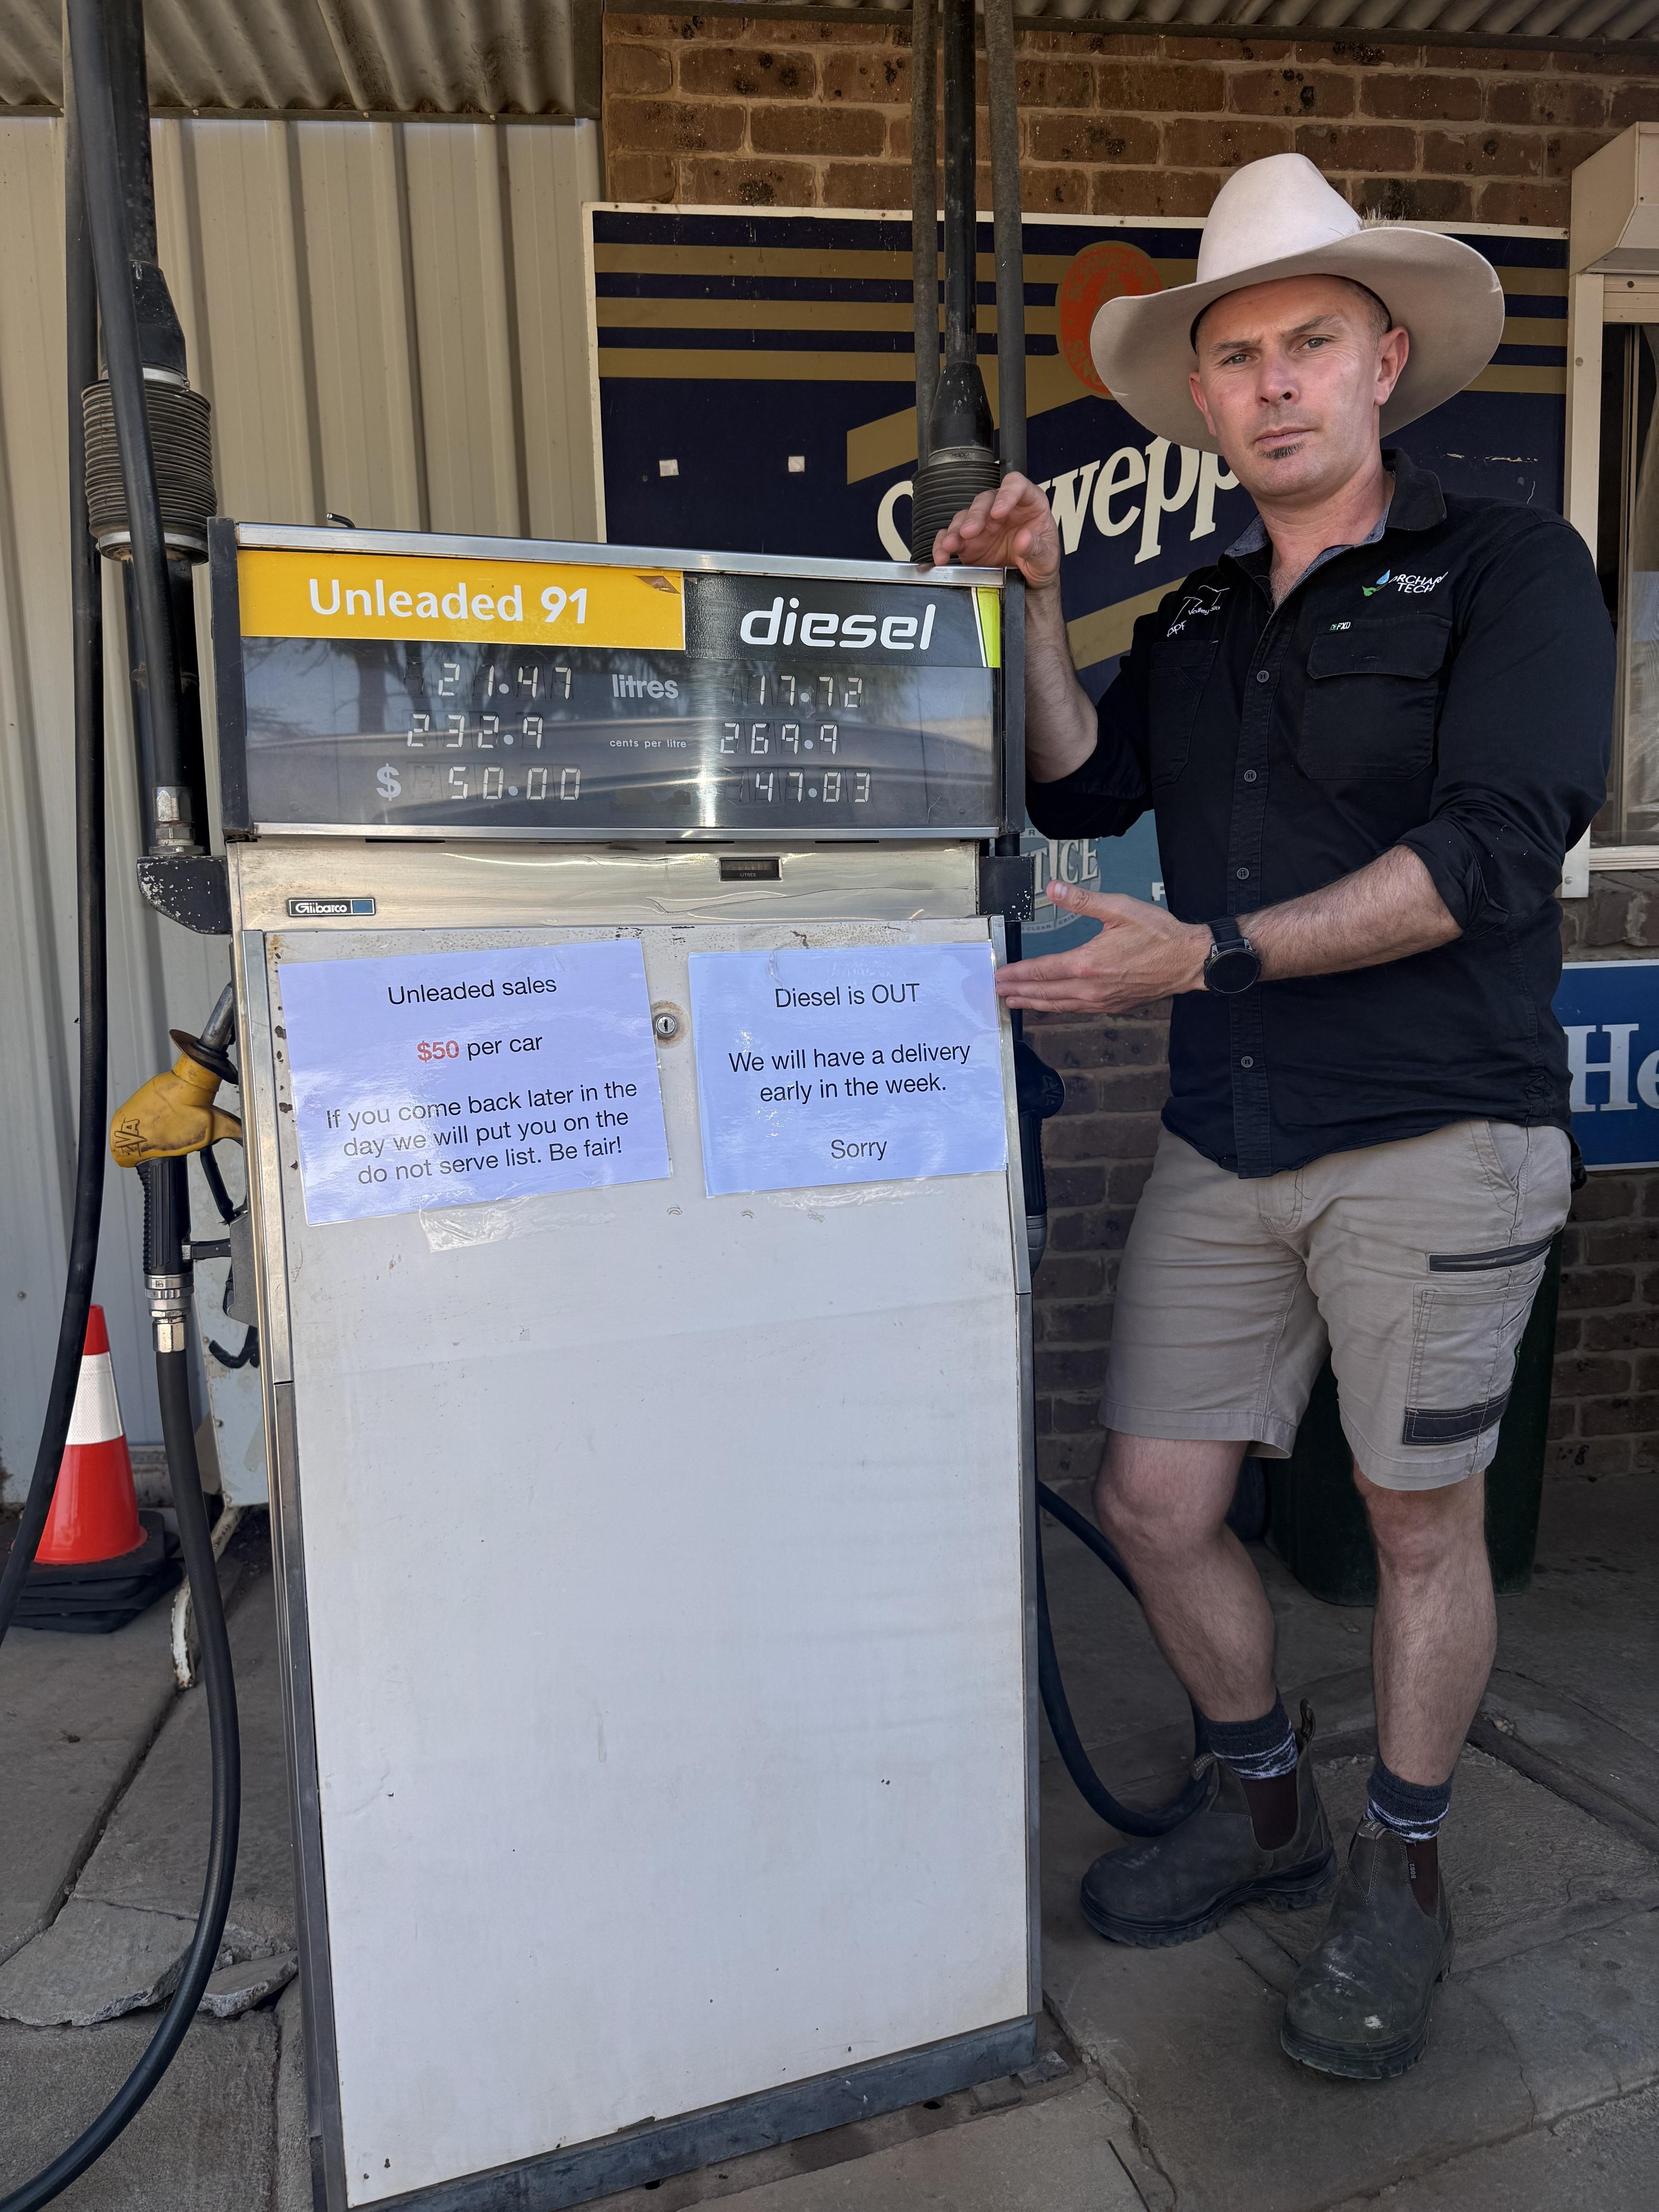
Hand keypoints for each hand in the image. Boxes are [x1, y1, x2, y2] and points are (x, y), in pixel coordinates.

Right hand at [931, 472, 1060, 589]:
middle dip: (975, 515)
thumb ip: (1037, 549)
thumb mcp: (1047, 560)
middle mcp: (1003, 511)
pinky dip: (943, 545)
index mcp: (1028, 505)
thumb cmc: (1040, 563)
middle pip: (985, 500)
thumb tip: (1024, 539)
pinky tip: (942, 555)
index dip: (1007, 494)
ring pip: (965, 516)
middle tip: (970, 532)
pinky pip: (951, 537)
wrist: (1028, 585)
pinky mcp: (968, 543)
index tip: (999, 512)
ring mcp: (984, 526)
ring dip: (955, 530)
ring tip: (951, 545)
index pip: (1016, 485)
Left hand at [996, 883, 1209, 1013]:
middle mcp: (1090, 988)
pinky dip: (1059, 1008)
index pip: (1041, 971)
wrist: (1188, 961)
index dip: (1018, 973)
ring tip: (1016, 1002)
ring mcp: (1102, 1001)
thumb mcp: (1119, 909)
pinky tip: (1053, 1005)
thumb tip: (1053, 887)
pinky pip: (1077, 1010)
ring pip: (1059, 1005)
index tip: (1000, 974)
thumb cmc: (1158, 935)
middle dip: (1019, 992)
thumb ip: (1083, 900)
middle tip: (998, 992)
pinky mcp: (1113, 1006)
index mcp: (1087, 963)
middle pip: (1045, 993)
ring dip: (1035, 1004)